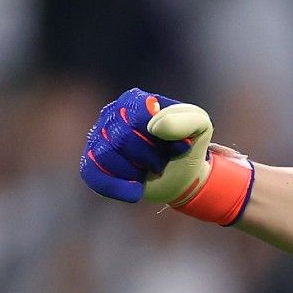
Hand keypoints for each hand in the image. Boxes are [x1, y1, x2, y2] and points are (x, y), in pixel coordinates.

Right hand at [78, 88, 251, 223]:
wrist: (182, 175)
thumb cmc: (186, 145)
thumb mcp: (200, 126)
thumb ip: (187, 119)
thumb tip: (154, 126)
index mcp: (135, 101)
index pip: (137, 116)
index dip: (160, 138)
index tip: (179, 147)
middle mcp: (111, 115)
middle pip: (121, 138)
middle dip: (149, 156)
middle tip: (162, 163)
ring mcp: (98, 139)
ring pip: (105, 156)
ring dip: (135, 171)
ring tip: (150, 172)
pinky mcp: (92, 163)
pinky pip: (92, 174)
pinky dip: (117, 187)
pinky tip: (136, 191)